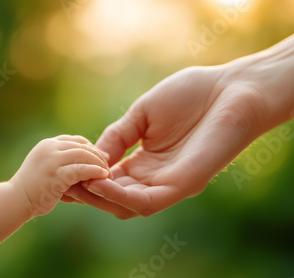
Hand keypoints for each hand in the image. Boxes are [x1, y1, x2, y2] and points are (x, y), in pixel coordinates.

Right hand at [11, 135, 109, 217]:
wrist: (15, 201)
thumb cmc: (32, 189)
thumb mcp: (44, 168)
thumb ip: (60, 161)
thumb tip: (83, 161)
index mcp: (47, 144)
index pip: (76, 140)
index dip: (91, 148)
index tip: (102, 158)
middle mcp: (49, 148)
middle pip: (82, 146)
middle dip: (98, 156)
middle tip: (109, 166)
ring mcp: (52, 160)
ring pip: (84, 155)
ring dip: (99, 164)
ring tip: (108, 173)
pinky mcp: (56, 174)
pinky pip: (81, 169)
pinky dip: (94, 172)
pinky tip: (103, 177)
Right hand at [64, 65, 269, 218]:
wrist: (232, 88)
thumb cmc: (192, 94)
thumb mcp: (141, 113)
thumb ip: (117, 135)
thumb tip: (91, 156)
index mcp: (145, 161)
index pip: (109, 179)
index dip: (84, 177)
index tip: (61, 170)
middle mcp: (155, 177)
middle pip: (114, 198)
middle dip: (87, 193)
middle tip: (61, 183)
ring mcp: (169, 184)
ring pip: (127, 206)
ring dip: (99, 198)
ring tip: (76, 182)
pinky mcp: (184, 185)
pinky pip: (146, 201)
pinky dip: (120, 196)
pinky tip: (100, 181)